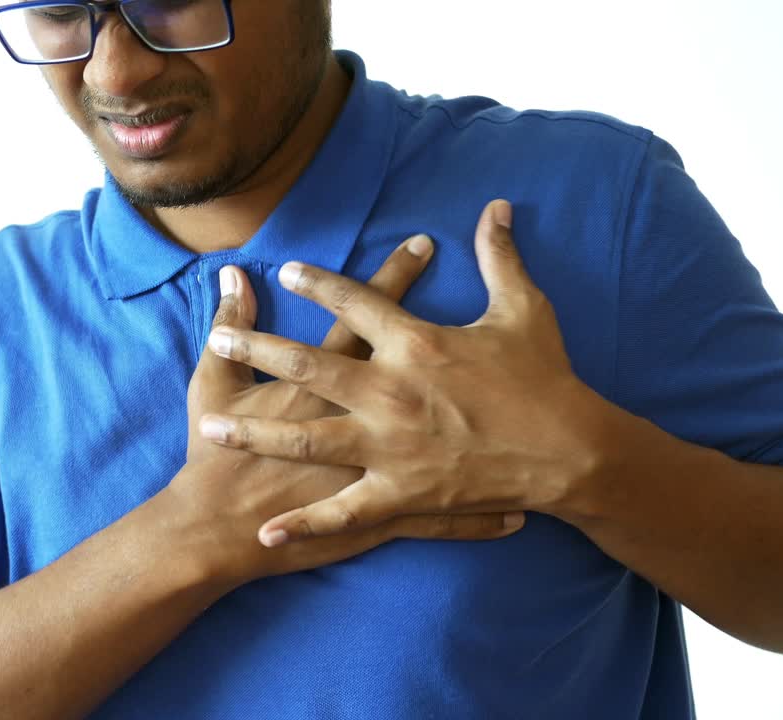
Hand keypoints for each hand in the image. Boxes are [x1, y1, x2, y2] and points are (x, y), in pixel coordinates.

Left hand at [198, 199, 614, 545]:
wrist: (570, 451)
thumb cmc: (546, 379)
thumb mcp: (525, 309)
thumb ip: (500, 255)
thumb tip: (497, 206)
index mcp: (416, 342)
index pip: (354, 302)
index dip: (318, 283)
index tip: (286, 271)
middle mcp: (391, 391)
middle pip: (309, 364)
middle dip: (259, 351)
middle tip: (221, 341)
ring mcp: (390, 446)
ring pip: (306, 436)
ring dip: (255, 432)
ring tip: (212, 428)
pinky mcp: (400, 493)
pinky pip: (343, 513)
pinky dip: (304, 526)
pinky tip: (266, 534)